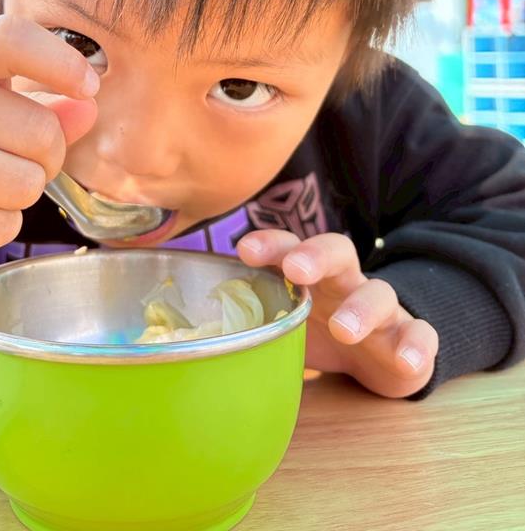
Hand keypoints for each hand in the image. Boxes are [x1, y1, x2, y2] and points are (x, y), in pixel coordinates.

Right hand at [0, 16, 99, 279]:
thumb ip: (39, 100)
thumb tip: (88, 107)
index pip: (11, 38)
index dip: (61, 61)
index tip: (88, 86)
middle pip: (41, 131)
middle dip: (46, 154)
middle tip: (11, 156)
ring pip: (27, 183)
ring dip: (22, 191)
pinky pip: (4, 223)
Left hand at [238, 231, 438, 397]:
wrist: (380, 357)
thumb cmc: (319, 332)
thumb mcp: (284, 324)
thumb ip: (247, 320)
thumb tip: (183, 336)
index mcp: (311, 276)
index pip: (290, 248)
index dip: (270, 244)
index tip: (243, 250)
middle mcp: (347, 282)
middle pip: (338, 252)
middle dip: (316, 256)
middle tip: (296, 271)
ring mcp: (383, 309)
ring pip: (379, 293)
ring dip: (362, 308)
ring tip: (345, 330)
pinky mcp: (411, 338)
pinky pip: (421, 335)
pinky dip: (416, 346)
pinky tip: (406, 361)